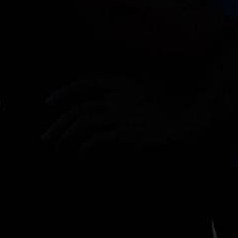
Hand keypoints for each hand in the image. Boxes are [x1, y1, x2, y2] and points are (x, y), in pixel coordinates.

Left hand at [36, 75, 209, 163]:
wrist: (191, 125)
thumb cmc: (170, 111)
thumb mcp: (145, 94)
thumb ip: (123, 96)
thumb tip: (101, 106)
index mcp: (124, 83)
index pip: (86, 82)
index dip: (65, 91)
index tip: (49, 102)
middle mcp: (120, 97)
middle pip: (79, 108)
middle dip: (58, 123)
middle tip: (46, 137)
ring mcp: (123, 115)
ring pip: (83, 124)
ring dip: (66, 137)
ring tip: (57, 147)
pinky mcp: (127, 134)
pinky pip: (98, 140)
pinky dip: (86, 148)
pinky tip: (82, 156)